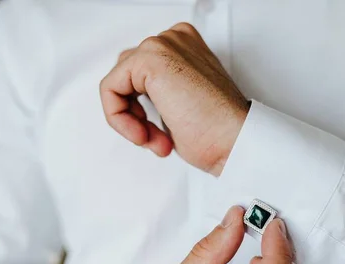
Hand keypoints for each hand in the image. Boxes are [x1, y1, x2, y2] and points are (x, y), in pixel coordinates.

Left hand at [100, 22, 248, 176]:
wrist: (234, 141)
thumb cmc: (218, 133)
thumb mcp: (179, 109)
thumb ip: (158, 96)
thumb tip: (133, 105)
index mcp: (185, 47)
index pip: (139, 75)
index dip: (142, 113)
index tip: (162, 136)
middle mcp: (174, 40)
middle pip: (125, 77)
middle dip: (135, 116)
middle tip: (156, 140)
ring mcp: (163, 45)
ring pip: (116, 83)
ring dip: (130, 121)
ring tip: (154, 140)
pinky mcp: (149, 58)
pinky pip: (110, 90)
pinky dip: (119, 118)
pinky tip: (143, 134)